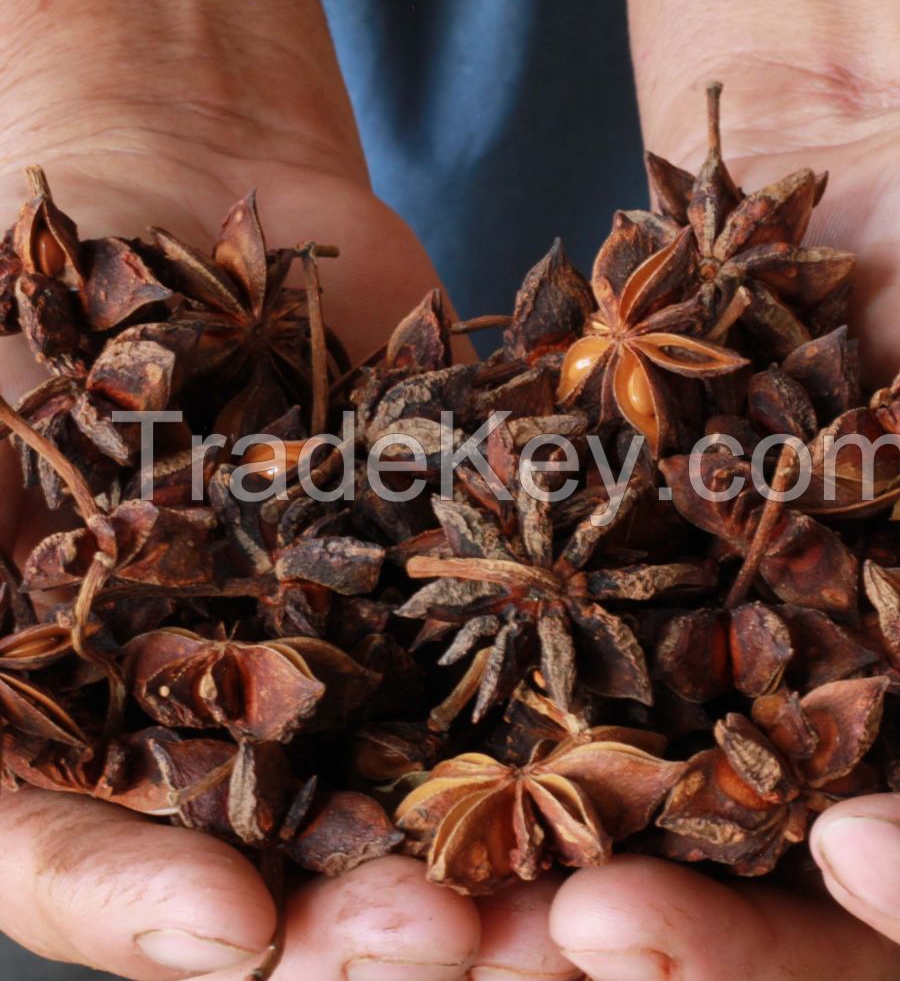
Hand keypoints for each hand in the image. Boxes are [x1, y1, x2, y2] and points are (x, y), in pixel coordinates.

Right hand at [0, 0, 575, 979]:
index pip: (69, 858)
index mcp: (64, 710)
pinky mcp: (445, 580)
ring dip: (483, 850)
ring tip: (558, 895)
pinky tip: (637, 746)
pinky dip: (566, 700)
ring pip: (412, 790)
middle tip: (434, 942)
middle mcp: (216, 710)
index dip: (129, 909)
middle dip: (350, 917)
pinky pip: (504, 651)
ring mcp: (343, 650)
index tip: (228, 930)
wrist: (184, 195)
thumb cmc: (32, 319)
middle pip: (273, 864)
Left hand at [528, 0, 899, 978]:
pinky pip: (559, 659)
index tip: (875, 859)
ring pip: (646, 803)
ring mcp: (722, 647)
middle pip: (783, 885)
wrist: (885, 168)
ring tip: (482, 888)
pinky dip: (503, 704)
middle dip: (706, 928)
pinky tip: (432, 745)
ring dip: (566, 857)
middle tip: (591, 938)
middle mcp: (844, 707)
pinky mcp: (622, 577)